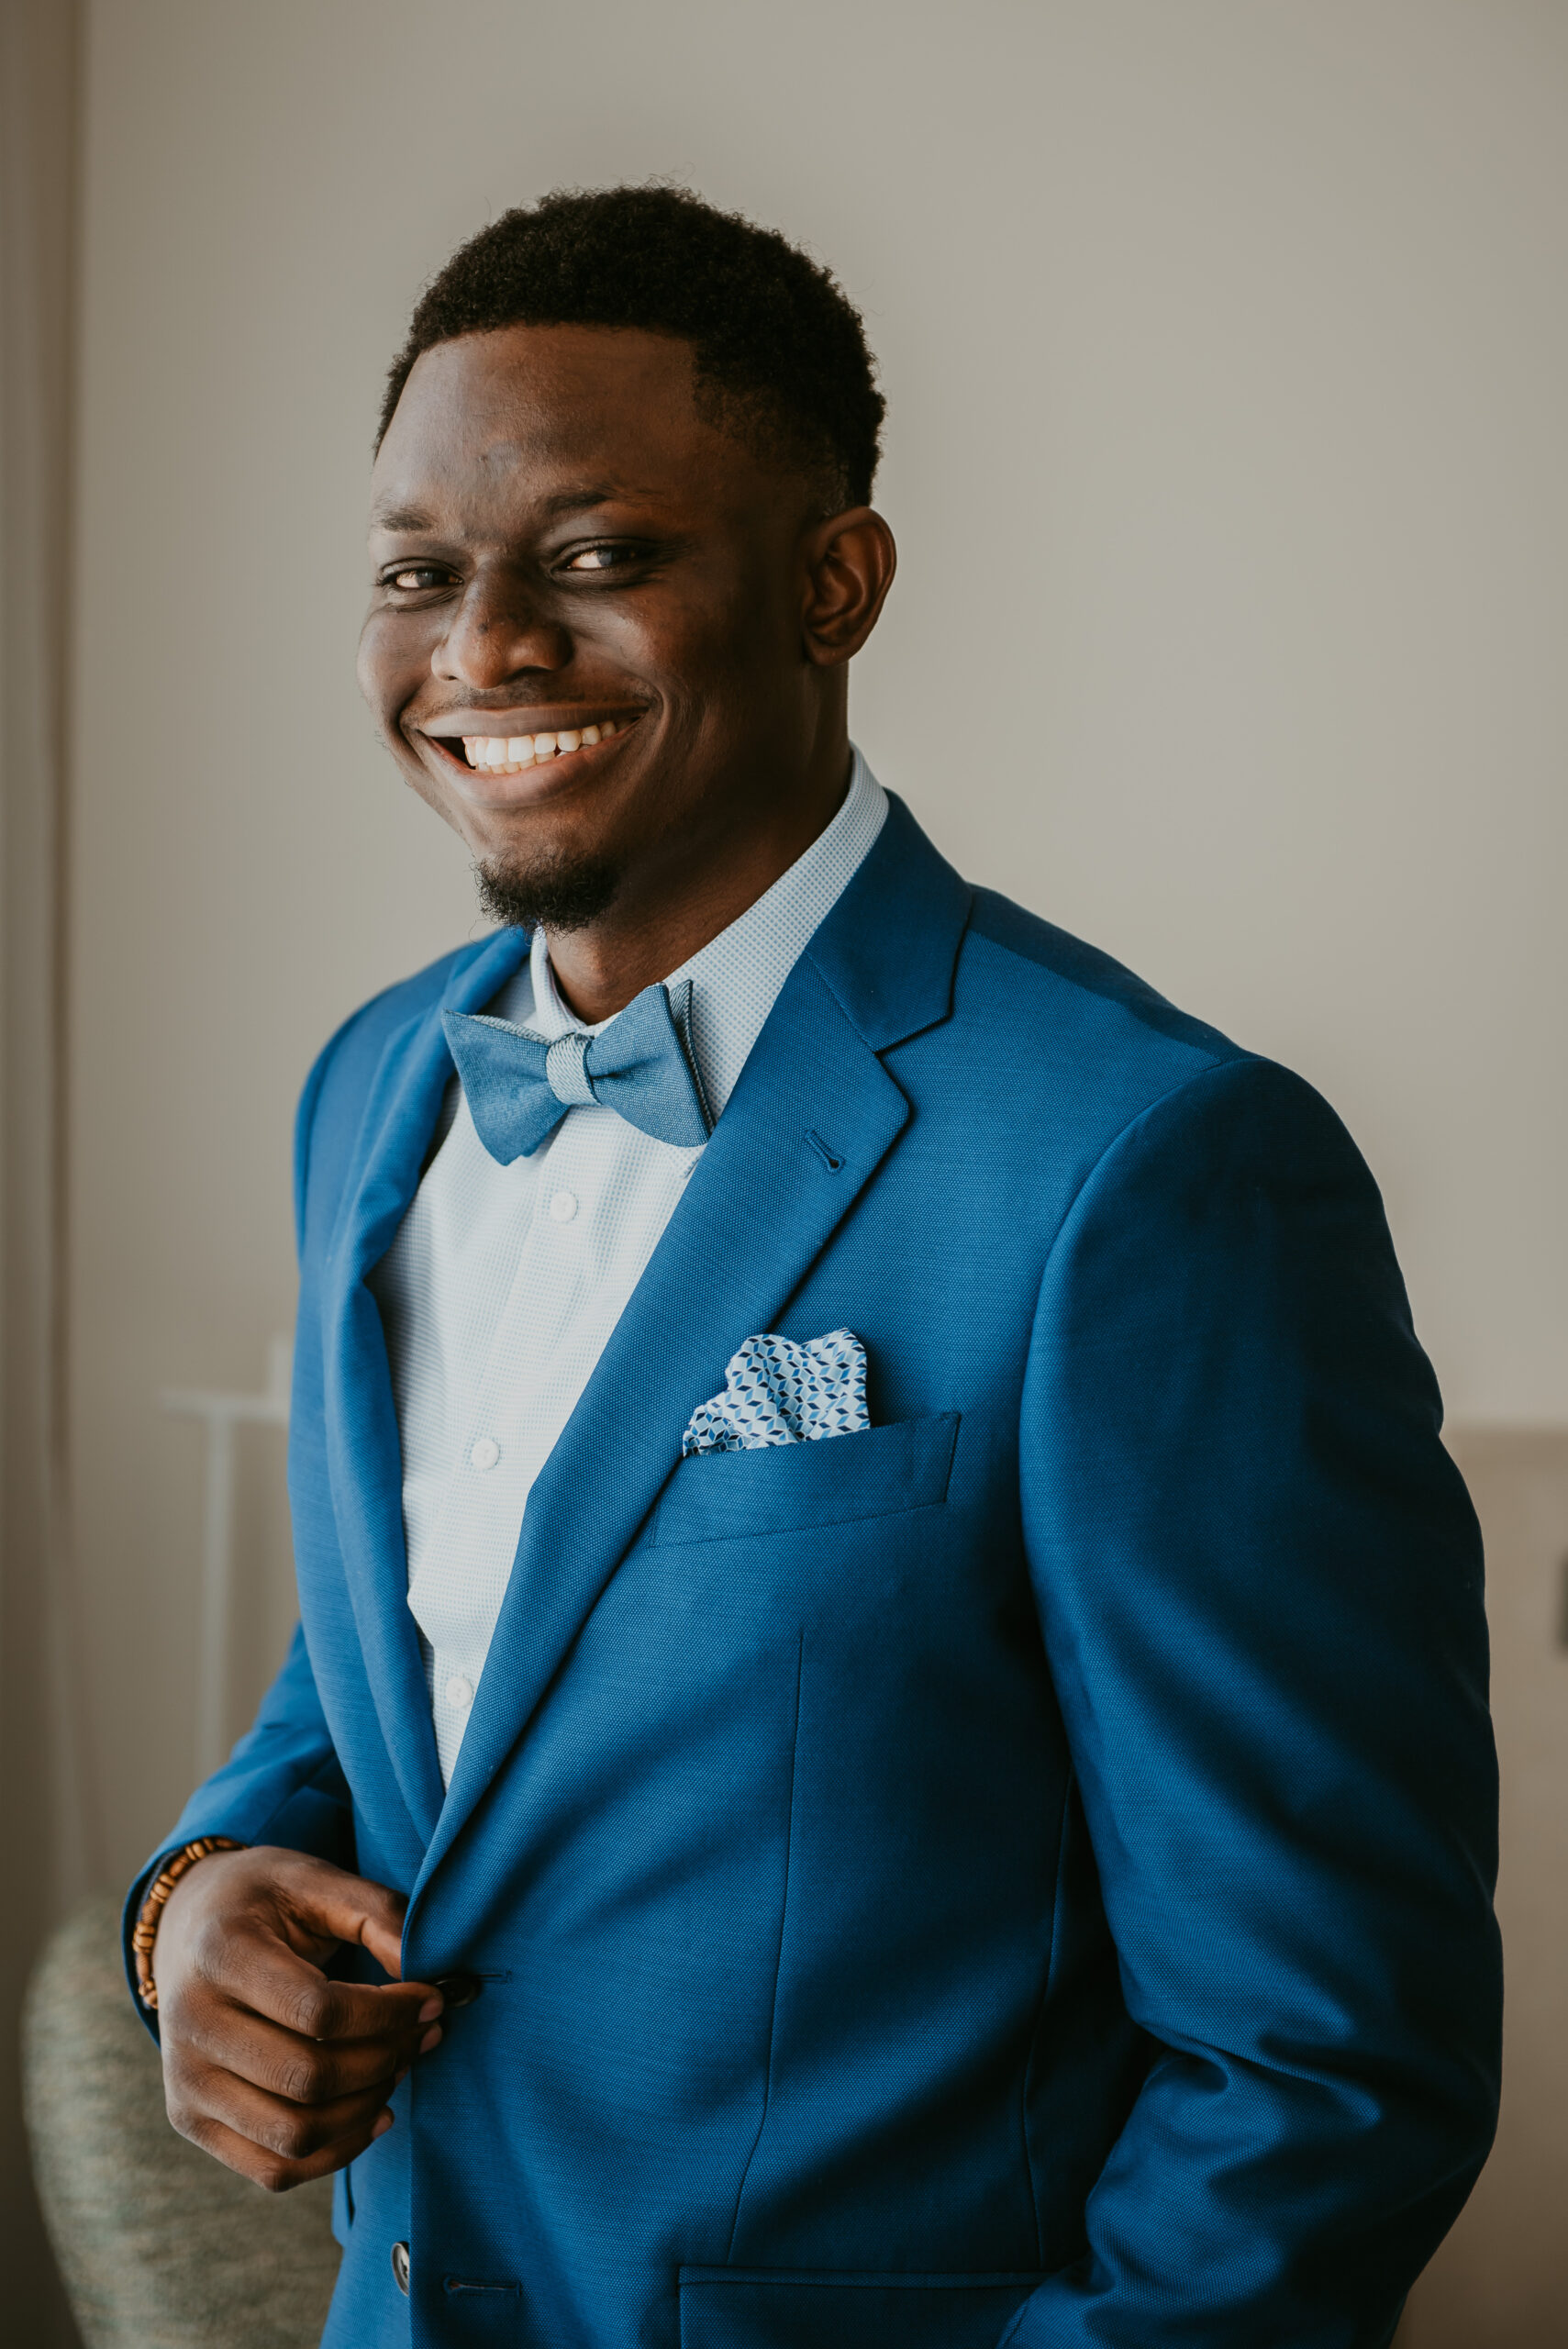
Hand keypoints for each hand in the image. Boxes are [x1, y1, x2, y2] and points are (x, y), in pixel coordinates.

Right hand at [153, 1844, 442, 2191]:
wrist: (186, 1927)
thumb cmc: (264, 1901)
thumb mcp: (317, 1879)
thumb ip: (378, 1915)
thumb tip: (433, 1976)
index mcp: (220, 1952)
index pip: (318, 2010)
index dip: (389, 2013)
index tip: (431, 2000)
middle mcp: (189, 2022)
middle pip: (308, 2079)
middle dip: (385, 2061)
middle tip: (422, 2037)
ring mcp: (184, 2080)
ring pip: (293, 2134)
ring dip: (365, 2109)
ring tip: (396, 2068)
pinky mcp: (190, 2119)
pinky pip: (273, 2169)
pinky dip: (334, 2153)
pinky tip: (373, 2114)